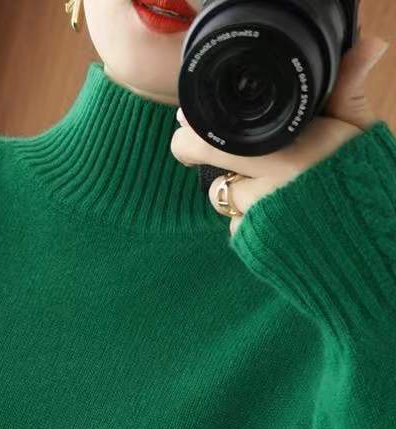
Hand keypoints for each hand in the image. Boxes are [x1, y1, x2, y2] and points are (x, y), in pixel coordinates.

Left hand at [170, 35, 390, 236]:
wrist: (375, 240)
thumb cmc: (364, 180)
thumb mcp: (358, 131)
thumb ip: (347, 92)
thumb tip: (366, 45)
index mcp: (286, 154)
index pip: (209, 145)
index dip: (192, 138)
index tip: (189, 131)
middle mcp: (266, 190)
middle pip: (212, 177)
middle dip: (219, 167)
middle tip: (237, 160)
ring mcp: (259, 223)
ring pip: (225, 202)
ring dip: (238, 193)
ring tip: (272, 188)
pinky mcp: (257, 248)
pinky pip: (238, 229)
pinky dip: (250, 221)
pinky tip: (276, 214)